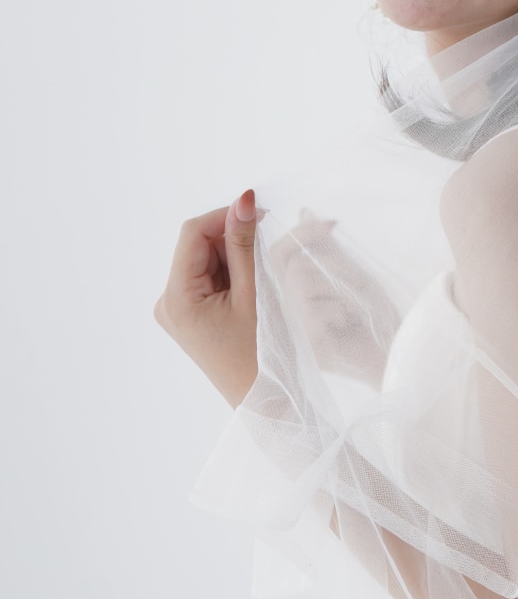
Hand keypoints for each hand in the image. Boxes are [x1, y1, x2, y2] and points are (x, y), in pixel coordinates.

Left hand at [155, 190, 258, 406]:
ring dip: (235, 255)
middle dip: (232, 238)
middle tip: (268, 245)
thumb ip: (245, 243)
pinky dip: (233, 271)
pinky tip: (252, 287)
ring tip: (262, 274)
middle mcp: (168, 300)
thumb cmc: (260, 351)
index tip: (260, 215)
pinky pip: (210, 275)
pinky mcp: (190, 313)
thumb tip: (243, 198)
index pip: (193, 232)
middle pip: (199, 244)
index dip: (225, 216)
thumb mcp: (254, 292)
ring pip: (207, 258)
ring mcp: (178, 308)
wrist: (265, 400)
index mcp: (176, 297)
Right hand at [273, 210, 400, 387]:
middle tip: (358, 280)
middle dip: (334, 264)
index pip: (278, 253)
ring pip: (301, 283)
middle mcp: (287, 309)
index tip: (332, 223)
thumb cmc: (371, 313)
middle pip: (294, 265)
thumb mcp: (348, 271)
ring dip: (339, 285)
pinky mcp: (306, 346)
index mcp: (294, 290)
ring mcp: (293, 329)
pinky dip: (339, 310)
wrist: (394, 349)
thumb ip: (324, 247)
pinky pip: (313, 310)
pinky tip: (348, 323)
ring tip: (356, 302)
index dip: (301, 233)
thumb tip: (304, 212)